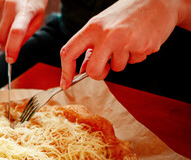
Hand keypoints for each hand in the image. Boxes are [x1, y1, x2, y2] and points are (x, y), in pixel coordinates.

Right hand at [0, 0, 47, 62]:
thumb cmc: (36, 0)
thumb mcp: (38, 18)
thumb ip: (26, 34)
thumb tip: (14, 48)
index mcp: (25, 11)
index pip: (16, 33)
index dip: (12, 48)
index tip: (11, 60)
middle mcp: (10, 6)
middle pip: (2, 37)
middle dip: (6, 47)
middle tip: (14, 50)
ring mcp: (0, 4)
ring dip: (6, 34)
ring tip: (17, 22)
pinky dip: (4, 25)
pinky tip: (12, 15)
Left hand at [60, 0, 185, 88]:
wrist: (160, 1)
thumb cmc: (127, 13)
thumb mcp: (103, 24)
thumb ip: (91, 46)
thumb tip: (83, 69)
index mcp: (92, 27)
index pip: (69, 52)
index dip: (65, 71)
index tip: (65, 83)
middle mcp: (106, 34)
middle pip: (93, 71)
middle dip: (99, 73)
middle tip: (106, 65)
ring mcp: (125, 41)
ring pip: (117, 68)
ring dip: (121, 60)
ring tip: (129, 41)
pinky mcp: (142, 47)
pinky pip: (134, 62)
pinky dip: (136, 55)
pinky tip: (140, 40)